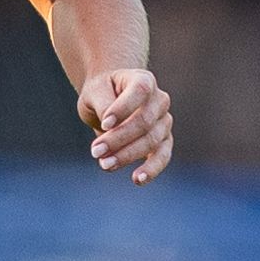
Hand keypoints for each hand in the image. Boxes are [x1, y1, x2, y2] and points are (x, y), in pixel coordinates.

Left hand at [79, 68, 172, 183]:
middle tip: (95, 151)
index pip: (140, 91)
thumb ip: (104, 103)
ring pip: (151, 141)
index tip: (104, 124)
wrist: (110, 98)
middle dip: (118, 139)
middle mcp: (160, 100)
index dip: (123, 109)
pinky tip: (137, 179)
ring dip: (127, 155)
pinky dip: (151, 169)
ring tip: (104, 164)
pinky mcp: (164, 141)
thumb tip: (110, 126)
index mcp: (144, 80)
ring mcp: (164, 121)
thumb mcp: (95, 91)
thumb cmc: (102, 92)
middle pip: (144, 121)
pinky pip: (162, 156)